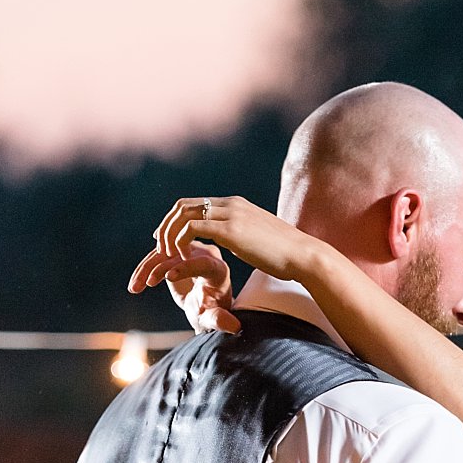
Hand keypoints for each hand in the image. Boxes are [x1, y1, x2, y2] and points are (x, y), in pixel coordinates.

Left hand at [127, 196, 317, 323]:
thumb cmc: (284, 253)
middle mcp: (231, 205)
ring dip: (169, 234)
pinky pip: (193, 229)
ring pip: (184, 214)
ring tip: (168, 255)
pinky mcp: (232, 230)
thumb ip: (241, 232)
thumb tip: (235, 238)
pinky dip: (180, 242)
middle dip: (166, 225)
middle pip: (183, 205)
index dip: (174, 219)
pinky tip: (182, 259)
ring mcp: (231, 215)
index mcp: (235, 205)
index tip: (166, 238)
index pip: (194, 203)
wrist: (303, 255)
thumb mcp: (257, 236)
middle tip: (159, 246)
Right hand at [142, 242, 240, 335]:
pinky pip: (156, 257)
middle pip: (178, 254)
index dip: (186, 268)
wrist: (205, 306)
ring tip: (135, 287)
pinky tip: (135, 285)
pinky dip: (144, 270)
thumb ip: (220, 320)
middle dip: (159, 267)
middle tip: (145, 284)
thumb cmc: (211, 312)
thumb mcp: (213, 318)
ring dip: (146, 269)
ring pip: (163, 253)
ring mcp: (188, 251)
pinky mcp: (175, 253)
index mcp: (217, 269)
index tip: (168, 278)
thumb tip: (234, 327)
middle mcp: (205, 255)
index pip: (202, 263)